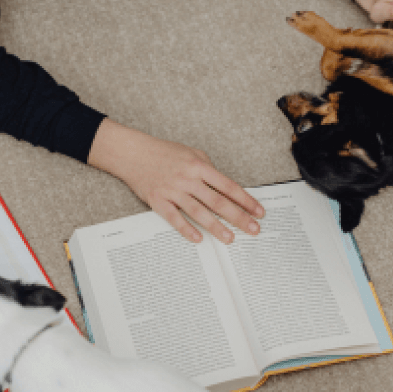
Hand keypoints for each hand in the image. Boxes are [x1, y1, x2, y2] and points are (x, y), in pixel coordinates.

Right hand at [88, 119, 263, 243]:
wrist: (134, 154)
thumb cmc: (163, 153)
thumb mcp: (191, 153)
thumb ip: (208, 169)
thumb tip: (223, 187)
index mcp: (199, 166)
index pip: (228, 186)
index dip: (246, 200)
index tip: (258, 211)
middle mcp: (188, 179)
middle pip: (218, 201)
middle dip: (238, 217)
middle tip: (253, 229)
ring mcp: (173, 191)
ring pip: (199, 212)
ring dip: (216, 227)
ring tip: (230, 238)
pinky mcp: (158, 200)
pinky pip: (174, 218)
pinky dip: (186, 229)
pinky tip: (198, 239)